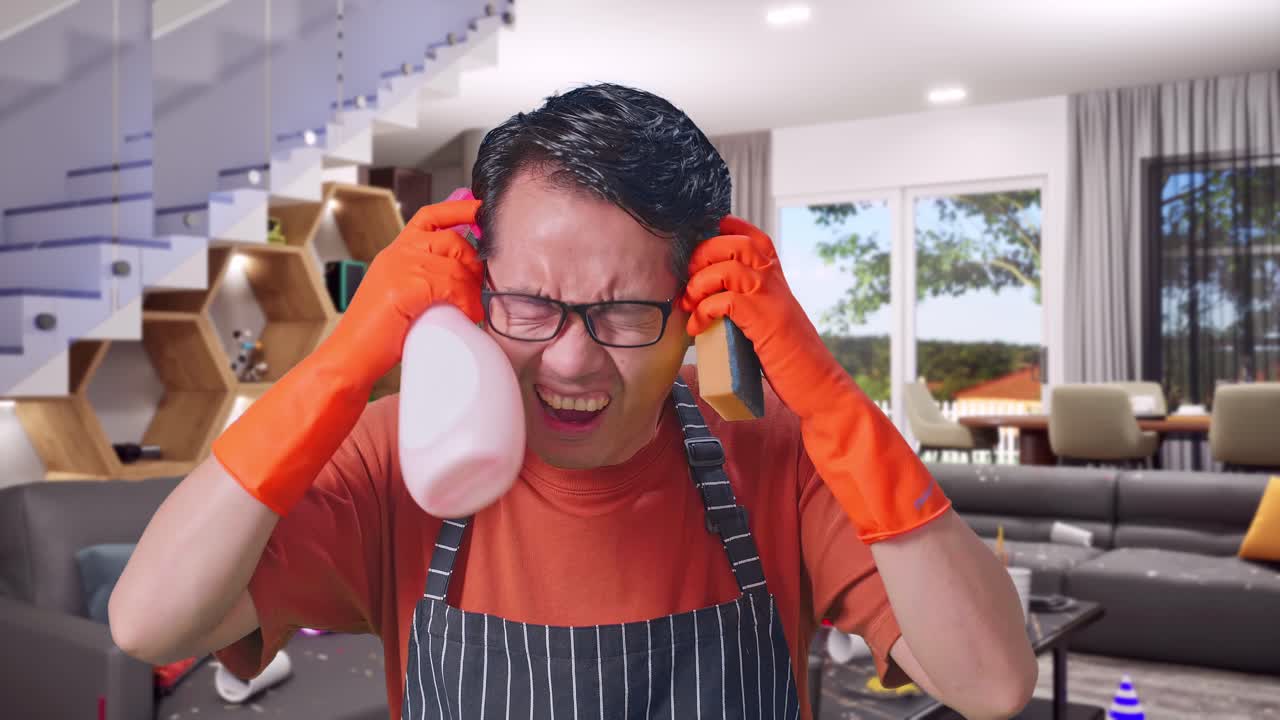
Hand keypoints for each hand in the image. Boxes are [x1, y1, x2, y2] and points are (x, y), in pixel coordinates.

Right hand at [213, 197, 482, 515]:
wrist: (350, 359)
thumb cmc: (378, 337)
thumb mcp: (404, 297)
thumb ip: (429, 280)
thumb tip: (469, 281)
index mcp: (395, 252)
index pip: (431, 217)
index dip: (460, 210)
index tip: (482, 210)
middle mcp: (396, 252)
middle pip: (453, 241)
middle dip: (474, 266)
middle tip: (476, 294)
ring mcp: (399, 266)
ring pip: (456, 266)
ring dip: (472, 291)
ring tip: (471, 312)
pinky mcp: (405, 285)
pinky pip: (451, 285)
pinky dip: (465, 302)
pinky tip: (467, 316)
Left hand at [680, 216, 949, 542]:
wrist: (821, 393)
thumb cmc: (790, 366)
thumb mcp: (766, 329)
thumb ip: (746, 310)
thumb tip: (709, 307)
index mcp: (777, 282)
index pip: (753, 236)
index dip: (725, 230)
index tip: (703, 243)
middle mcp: (776, 284)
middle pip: (734, 242)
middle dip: (702, 256)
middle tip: (689, 283)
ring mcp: (772, 301)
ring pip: (727, 266)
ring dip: (699, 283)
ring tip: (690, 306)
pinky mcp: (766, 323)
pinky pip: (726, 300)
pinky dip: (704, 310)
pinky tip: (697, 327)